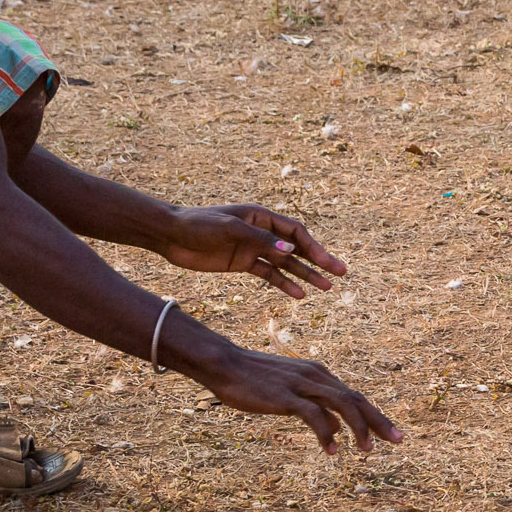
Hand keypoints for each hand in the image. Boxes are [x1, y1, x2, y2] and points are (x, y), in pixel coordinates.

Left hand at [159, 204, 347, 299]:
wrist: (170, 236)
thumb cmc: (199, 224)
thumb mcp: (230, 230)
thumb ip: (261, 241)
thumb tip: (292, 252)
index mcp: (261, 216)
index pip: (296, 232)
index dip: (314, 247)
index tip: (327, 262)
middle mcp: (261, 232)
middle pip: (297, 248)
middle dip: (319, 261)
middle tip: (340, 274)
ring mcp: (253, 249)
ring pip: (286, 264)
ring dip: (305, 275)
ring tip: (326, 289)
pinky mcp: (243, 264)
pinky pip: (269, 275)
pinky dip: (283, 285)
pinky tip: (298, 295)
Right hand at [200, 346, 400, 454]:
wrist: (224, 364)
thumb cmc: (255, 380)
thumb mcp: (292, 393)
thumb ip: (316, 408)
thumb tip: (337, 430)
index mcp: (320, 375)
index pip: (354, 396)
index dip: (374, 416)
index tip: (390, 433)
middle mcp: (317, 377)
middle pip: (356, 399)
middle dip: (379, 421)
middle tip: (399, 441)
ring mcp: (302, 385)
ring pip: (343, 404)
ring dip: (359, 428)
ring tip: (368, 451)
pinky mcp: (286, 397)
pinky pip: (314, 416)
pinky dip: (326, 433)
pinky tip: (333, 451)